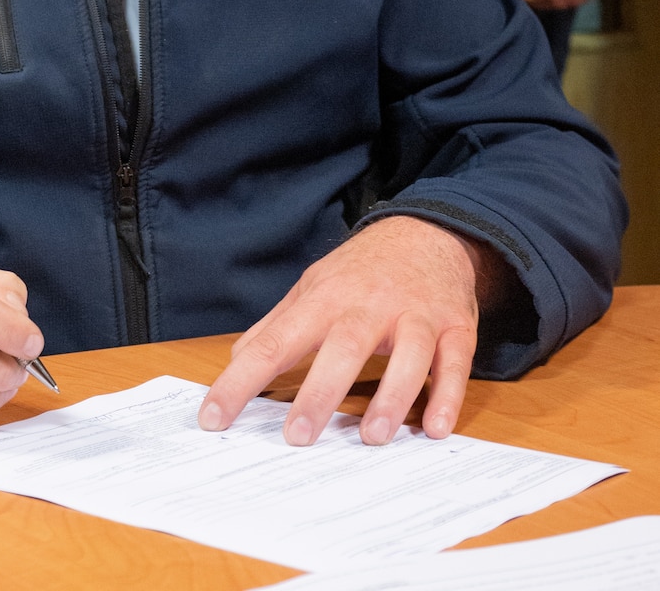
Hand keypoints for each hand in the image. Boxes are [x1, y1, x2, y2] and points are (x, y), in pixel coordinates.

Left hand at [199, 217, 487, 446]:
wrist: (429, 231)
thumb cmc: (362, 270)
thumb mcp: (314, 286)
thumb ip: (277, 325)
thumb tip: (237, 359)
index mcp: (325, 298)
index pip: (276, 341)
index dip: (242, 380)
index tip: (214, 417)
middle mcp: (369, 305)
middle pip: (343, 346)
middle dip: (319, 392)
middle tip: (297, 437)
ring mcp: (415, 315)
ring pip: (406, 355)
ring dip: (391, 397)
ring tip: (371, 437)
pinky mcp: (455, 327)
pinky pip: (454, 361)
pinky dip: (447, 395)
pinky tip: (435, 428)